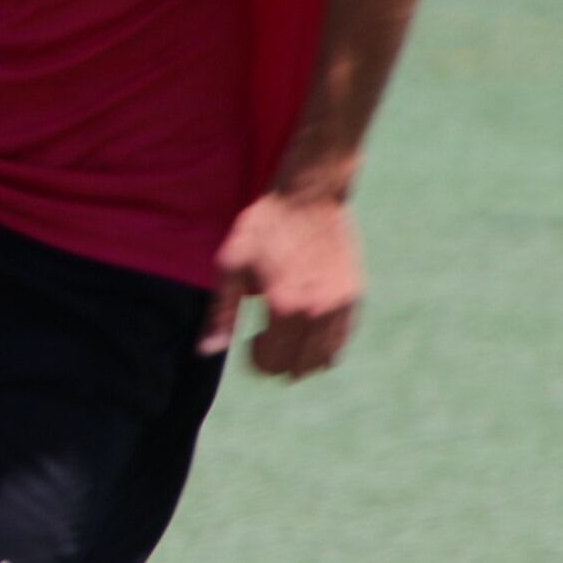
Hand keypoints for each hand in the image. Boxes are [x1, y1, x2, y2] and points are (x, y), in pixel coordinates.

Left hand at [202, 184, 362, 376]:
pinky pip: (342, 339)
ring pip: (325, 359)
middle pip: (300, 369)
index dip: (257, 358)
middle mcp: (317, 312)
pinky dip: (325, 342)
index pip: (272, 365)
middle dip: (280, 360)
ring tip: (290, 330)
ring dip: (305, 355)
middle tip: (269, 334)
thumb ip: (221, 314)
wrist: (309, 193)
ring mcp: (340, 305)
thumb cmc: (264, 226)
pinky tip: (310, 322)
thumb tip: (208, 351)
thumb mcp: (230, 266)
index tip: (252, 336)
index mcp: (284, 308)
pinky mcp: (355, 295)